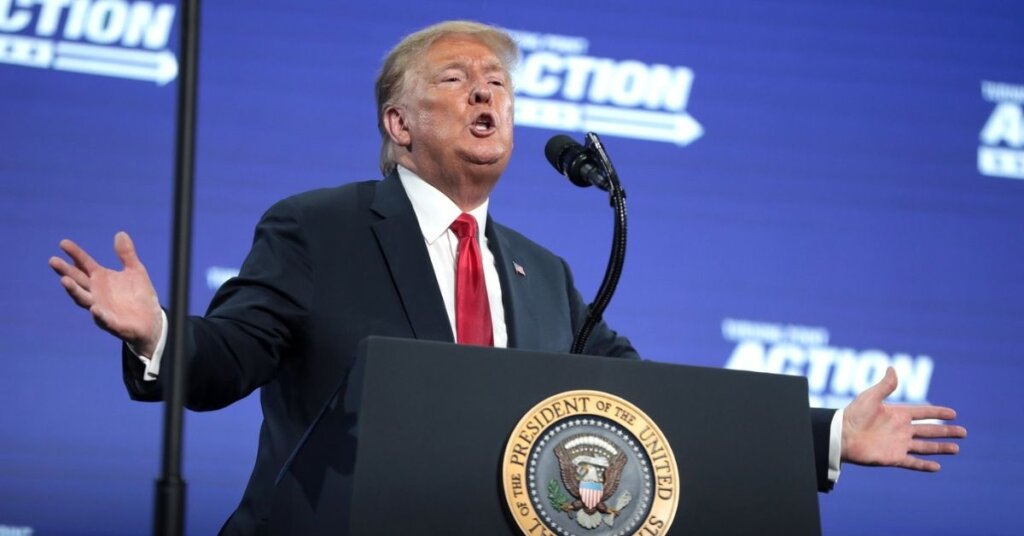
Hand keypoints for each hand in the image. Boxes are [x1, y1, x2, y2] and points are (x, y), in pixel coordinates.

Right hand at [49, 232, 162, 356]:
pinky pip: (104, 320)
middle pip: (78, 280)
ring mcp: (101, 308)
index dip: (75, 254)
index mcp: (101, 278)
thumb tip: (120, 233)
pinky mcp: (112, 323)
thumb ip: (126, 254)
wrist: (151, 320)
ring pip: (83, 299)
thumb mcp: (135, 271)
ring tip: (64, 280)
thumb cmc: (139, 295)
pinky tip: (95, 309)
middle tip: (53, 261)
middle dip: (66, 271)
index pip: (84, 264)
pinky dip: (99, 315)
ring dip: (74, 291)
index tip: (63, 243)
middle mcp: (96, 292)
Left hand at [842, 367, 965, 470]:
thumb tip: (892, 367)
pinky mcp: (893, 458)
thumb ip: (885, 385)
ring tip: (956, 448)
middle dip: (946, 431)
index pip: (923, 413)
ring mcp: (898, 444)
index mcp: (898, 414)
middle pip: (929, 431)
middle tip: (964, 432)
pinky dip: (924, 465)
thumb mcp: (871, 397)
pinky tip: (937, 466)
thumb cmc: (854, 414)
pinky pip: (912, 462)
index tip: (953, 413)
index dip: (937, 413)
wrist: (842, 435)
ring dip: (940, 448)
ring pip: (925, 447)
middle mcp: (901, 429)